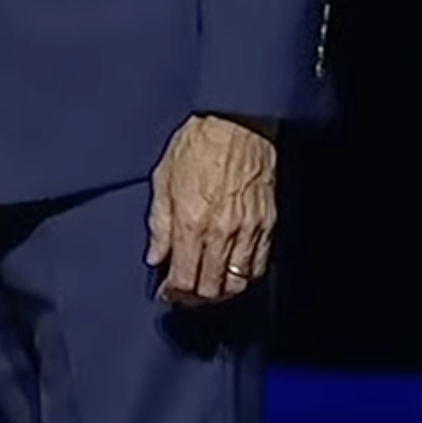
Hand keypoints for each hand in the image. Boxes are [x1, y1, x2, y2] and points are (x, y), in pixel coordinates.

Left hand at [147, 114, 278, 306]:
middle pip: (211, 288)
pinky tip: (231, 272)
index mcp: (190, 222)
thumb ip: (158, 224)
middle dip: (195, 298)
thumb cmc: (196, 145)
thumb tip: (155, 257)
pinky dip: (244, 277)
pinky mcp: (267, 225)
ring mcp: (247, 230)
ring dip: (220, 291)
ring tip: (207, 286)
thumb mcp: (163, 180)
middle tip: (185, 294)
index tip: (166, 293)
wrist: (235, 124)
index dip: (173, 293)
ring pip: (237, 283)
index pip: (182, 278)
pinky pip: (258, 265)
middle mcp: (220, 232)